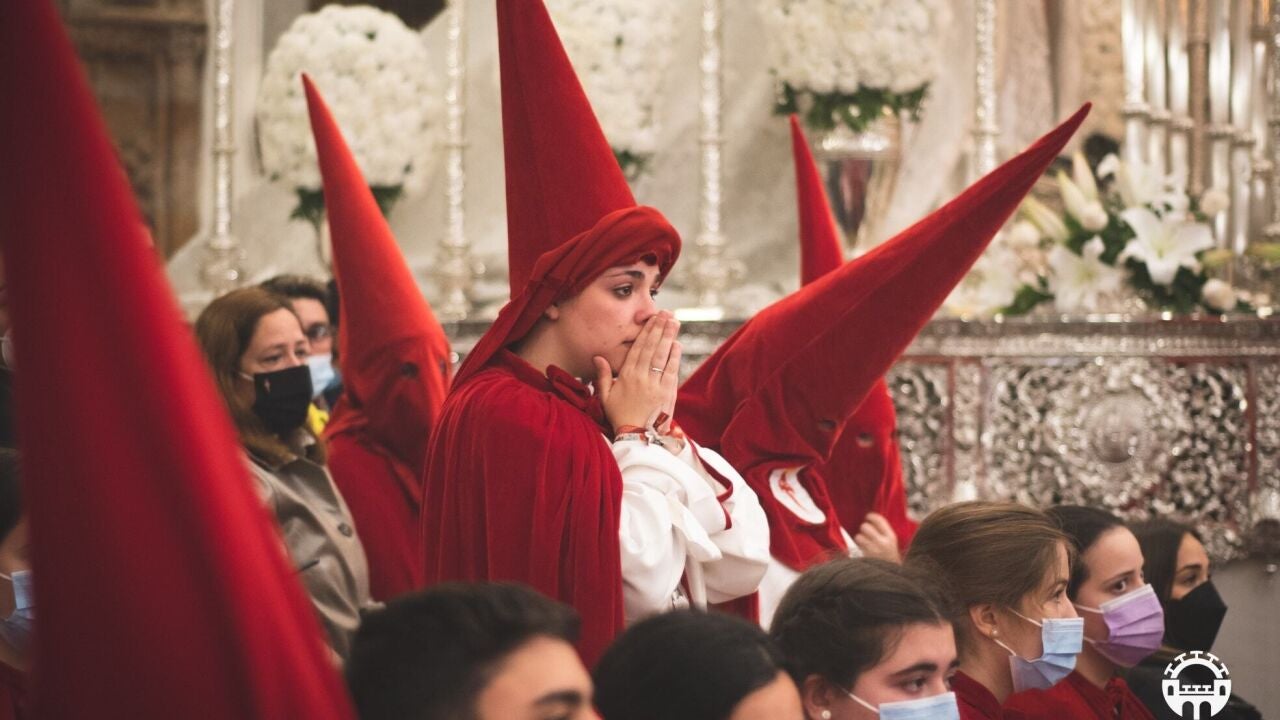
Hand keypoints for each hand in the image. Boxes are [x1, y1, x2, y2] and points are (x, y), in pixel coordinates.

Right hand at [594, 313, 680, 431]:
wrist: (637, 438)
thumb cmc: (619, 416)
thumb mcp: (605, 397)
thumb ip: (602, 376)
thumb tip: (598, 357)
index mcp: (626, 377)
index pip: (637, 349)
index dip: (646, 332)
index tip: (652, 319)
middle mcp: (641, 378)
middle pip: (651, 348)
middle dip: (659, 329)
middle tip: (667, 314)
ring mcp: (656, 385)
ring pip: (662, 357)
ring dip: (669, 338)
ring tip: (674, 322)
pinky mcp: (667, 394)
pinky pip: (671, 371)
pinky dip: (674, 357)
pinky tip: (677, 344)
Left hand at [854, 512, 900, 562]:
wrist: (890, 575)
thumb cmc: (890, 557)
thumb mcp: (892, 543)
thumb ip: (884, 531)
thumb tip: (872, 519)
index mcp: (891, 537)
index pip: (879, 520)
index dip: (871, 516)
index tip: (868, 516)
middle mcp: (882, 543)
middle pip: (865, 527)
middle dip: (864, 528)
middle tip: (866, 532)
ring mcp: (873, 551)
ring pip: (858, 536)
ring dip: (859, 538)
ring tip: (864, 542)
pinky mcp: (865, 558)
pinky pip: (856, 547)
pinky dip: (858, 547)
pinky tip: (863, 550)